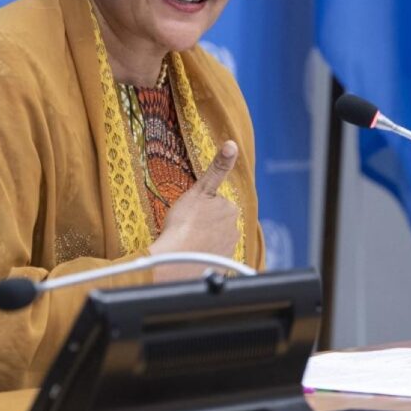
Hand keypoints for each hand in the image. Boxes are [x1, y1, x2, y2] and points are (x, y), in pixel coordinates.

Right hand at [148, 140, 241, 281]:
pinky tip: (190, 254)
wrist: (175, 259)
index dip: (200, 207)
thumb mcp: (200, 189)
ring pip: (214, 239)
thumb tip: (232, 144)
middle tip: (186, 226)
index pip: (216, 203)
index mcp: (231, 209)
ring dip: (202, 239)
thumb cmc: (184, 223)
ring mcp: (227, 249)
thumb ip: (218, 168)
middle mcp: (235, 230)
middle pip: (216, 221)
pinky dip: (203, 255)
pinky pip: (211, 256)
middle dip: (203, 223)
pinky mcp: (220, 265)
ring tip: (186, 240)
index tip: (189, 213)